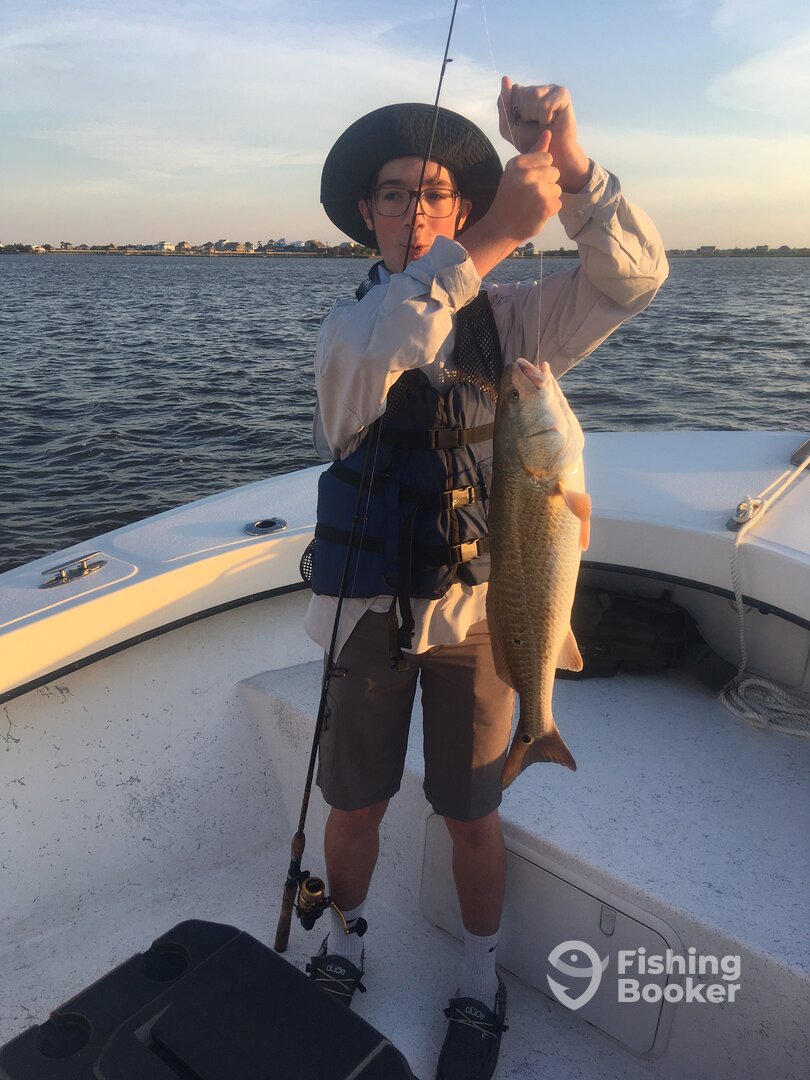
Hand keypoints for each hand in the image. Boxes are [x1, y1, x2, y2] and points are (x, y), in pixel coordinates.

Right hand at [459, 128, 561, 276]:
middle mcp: (526, 174)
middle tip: (530, 195)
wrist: (500, 227)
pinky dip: (549, 210)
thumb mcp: (517, 172)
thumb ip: (535, 153)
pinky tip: (536, 213)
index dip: (542, 170)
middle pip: (555, 172)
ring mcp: (537, 190)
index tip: (529, 181)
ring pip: (558, 189)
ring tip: (532, 204)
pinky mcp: (545, 206)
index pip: (547, 157)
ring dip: (549, 198)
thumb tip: (549, 132)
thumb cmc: (509, 198)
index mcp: (518, 163)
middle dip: (546, 184)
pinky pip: (558, 203)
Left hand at [498, 77, 590, 192]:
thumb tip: (505, 78)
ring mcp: (551, 89)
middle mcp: (539, 88)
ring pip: (533, 95)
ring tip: (544, 123)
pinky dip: (545, 117)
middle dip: (525, 114)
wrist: (551, 155)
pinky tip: (552, 121)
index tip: (524, 122)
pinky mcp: (563, 94)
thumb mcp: (509, 126)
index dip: (515, 111)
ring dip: (535, 116)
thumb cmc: (531, 142)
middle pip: (522, 92)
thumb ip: (503, 104)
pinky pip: (545, 104)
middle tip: (536, 124)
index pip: (513, 91)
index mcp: (526, 94)